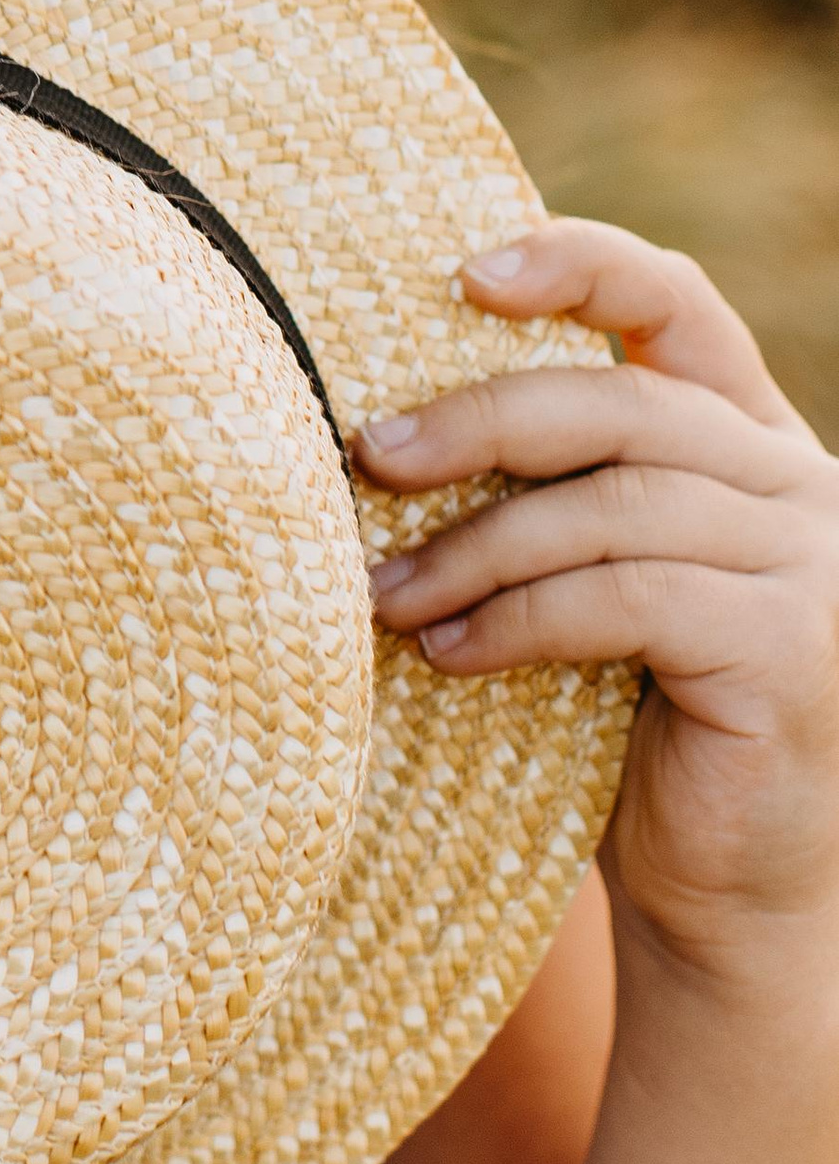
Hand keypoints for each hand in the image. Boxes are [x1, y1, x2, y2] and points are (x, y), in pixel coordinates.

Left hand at [359, 224, 838, 980]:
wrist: (725, 898)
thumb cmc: (628, 727)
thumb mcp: (591, 575)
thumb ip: (550, 486)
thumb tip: (375, 412)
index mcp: (752, 441)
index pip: (678, 305)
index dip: (579, 266)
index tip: (463, 268)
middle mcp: (802, 485)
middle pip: (621, 405)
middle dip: (479, 420)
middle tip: (368, 454)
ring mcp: (815, 567)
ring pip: (614, 507)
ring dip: (477, 546)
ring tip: (382, 594)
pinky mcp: (793, 651)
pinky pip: (628, 600)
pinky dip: (518, 619)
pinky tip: (446, 653)